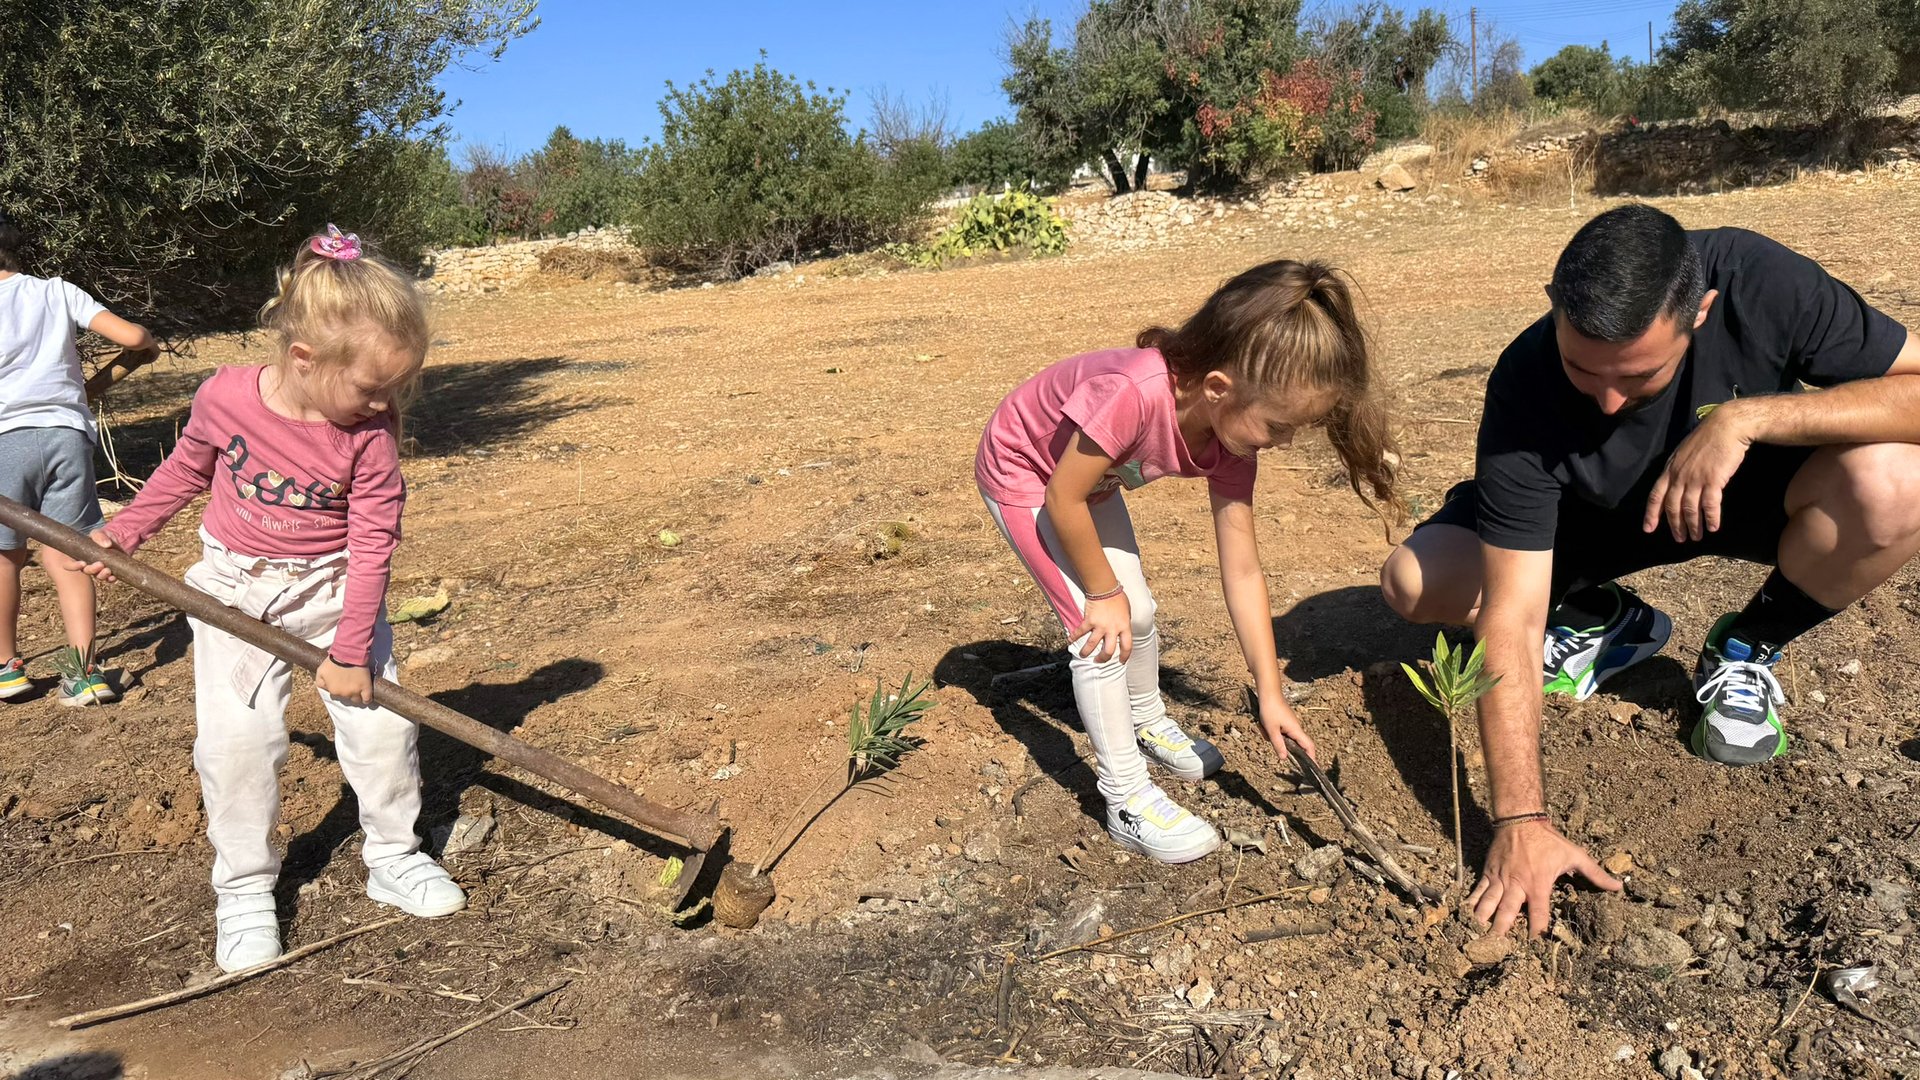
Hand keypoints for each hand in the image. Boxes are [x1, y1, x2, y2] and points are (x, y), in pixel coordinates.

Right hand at [70, 530, 119, 581]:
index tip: (83, 563)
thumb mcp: (98, 533)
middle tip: (100, 564)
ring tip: (108, 570)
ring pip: (97, 576)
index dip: (74, 566)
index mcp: (78, 556)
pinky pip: (109, 579)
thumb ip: (99, 536)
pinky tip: (114, 576)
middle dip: (92, 569)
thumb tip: (107, 545)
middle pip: (85, 571)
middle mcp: (87, 565)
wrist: (116, 541)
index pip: (69, 565)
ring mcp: (98, 570)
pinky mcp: (109, 573)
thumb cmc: (102, 537)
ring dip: (102, 575)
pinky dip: (111, 578)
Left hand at [317, 659, 373, 704]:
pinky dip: (367, 699)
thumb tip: (326, 688)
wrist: (348, 654)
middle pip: (347, 698)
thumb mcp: (320, 671)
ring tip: (358, 688)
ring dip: (357, 695)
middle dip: (348, 692)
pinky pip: (367, 699)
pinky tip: (366, 695)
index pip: (336, 696)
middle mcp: (344, 694)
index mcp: (333, 691)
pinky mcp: (366, 688)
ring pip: (356, 699)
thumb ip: (321, 683)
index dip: (339, 689)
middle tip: (350, 683)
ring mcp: (356, 691)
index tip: (342, 684)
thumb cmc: (333, 661)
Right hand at [1072, 592, 1131, 662]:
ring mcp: (1100, 626)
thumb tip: (1123, 629)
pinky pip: (1080, 632)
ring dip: (1086, 651)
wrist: (1105, 588)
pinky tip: (1069, 641)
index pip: (1127, 646)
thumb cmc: (1118, 597)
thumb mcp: (1127, 612)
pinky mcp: (1089, 621)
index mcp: (1124, 627)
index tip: (1122, 661)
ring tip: (1083, 655)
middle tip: (1099, 660)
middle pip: (1108, 651)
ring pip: (1092, 645)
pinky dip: (1074, 637)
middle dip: (1103, 658)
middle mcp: (1112, 629)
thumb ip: (1124, 622)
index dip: (1125, 656)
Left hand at [1256, 694, 1316, 763]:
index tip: (1314, 768)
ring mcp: (1291, 724)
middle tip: (1277, 746)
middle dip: (1285, 747)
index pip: (1308, 747)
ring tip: (1264, 727)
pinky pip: (1280, 732)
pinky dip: (1272, 732)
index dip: (1312, 758)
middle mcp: (1296, 728)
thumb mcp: (1272, 730)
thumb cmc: (1270, 710)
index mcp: (1296, 730)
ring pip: (1285, 738)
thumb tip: (1284, 758)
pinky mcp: (1285, 721)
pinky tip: (1264, 725)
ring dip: (1274, 737)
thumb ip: (1278, 744)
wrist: (1268, 693)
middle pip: (1296, 744)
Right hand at [1468, 819, 1620, 937]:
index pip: (1538, 915)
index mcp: (1538, 884)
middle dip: (1502, 933)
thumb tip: (1619, 887)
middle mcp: (1516, 885)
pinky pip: (1478, 891)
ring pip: (1488, 904)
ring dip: (1483, 922)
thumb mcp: (1575, 855)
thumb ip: (1595, 874)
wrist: (1520, 820)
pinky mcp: (1488, 873)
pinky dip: (1471, 904)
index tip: (1535, 946)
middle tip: (1498, 950)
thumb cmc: (1548, 840)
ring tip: (1477, 938)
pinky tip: (1465, 916)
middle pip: (1506, 914)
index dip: (1536, 933)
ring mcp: (1499, 880)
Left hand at [1644, 406, 1751, 541]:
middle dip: (1675, 525)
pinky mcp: (1713, 480)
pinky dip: (1711, 518)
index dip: (1651, 514)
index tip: (1648, 529)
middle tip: (1680, 539)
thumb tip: (1676, 484)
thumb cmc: (1707, 439)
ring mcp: (1695, 478)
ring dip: (1693, 525)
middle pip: (1672, 506)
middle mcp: (1679, 476)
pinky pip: (1710, 505)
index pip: (1655, 496)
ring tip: (1696, 536)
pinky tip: (1713, 527)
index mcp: (1670, 469)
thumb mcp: (1683, 453)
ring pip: (1690, 509)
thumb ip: (1678, 469)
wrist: (1726, 426)